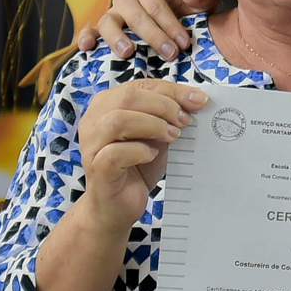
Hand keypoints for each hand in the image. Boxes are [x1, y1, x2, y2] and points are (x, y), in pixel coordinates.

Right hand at [74, 0, 215, 60]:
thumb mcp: (199, 3)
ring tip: (128, 53)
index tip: (184, 43)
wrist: (170, 24)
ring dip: (117, 37)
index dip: (170, 23)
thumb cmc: (184, 13)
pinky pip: (89, 32)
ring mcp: (111, 14)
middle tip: (171, 54)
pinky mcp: (100, 30)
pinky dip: (86, 38)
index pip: (156, 3)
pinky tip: (88, 48)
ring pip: (108, 22)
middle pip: (135, 15)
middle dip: (154, 36)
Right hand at [74, 79, 205, 230]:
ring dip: (152, 125)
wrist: (117, 206)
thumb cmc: (137, 167)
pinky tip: (152, 156)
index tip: (199, 100)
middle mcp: (94, 120)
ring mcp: (91, 144)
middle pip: (128, 97)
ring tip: (172, 137)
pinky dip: (139, 151)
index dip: (172, 90)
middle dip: (164, 106)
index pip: (141, 85)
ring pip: (118, 120)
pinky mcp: (96, 168)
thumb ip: (168, 115)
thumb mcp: (157, 135)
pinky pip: (115, 153)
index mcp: (107, 104)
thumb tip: (196, 100)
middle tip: (185, 122)